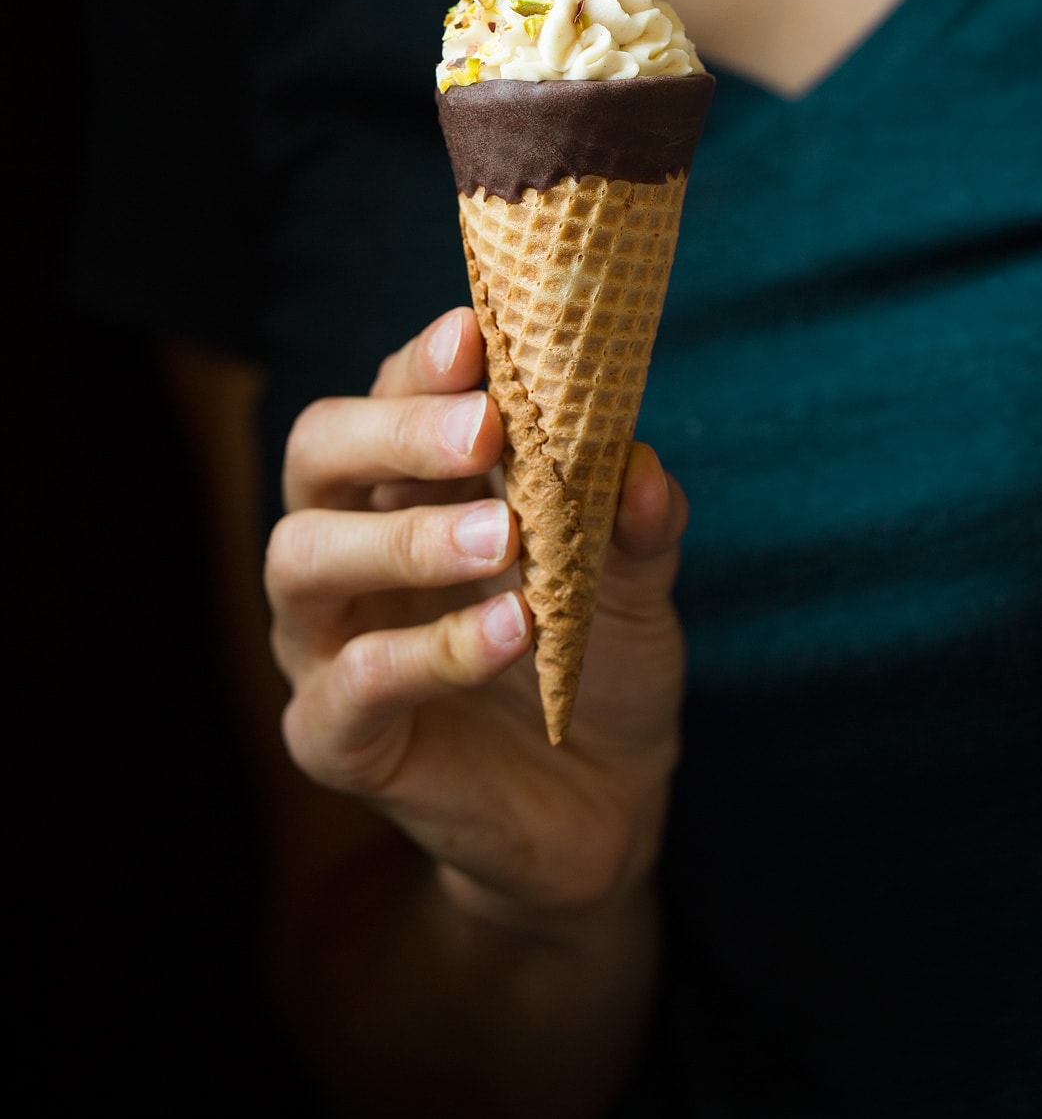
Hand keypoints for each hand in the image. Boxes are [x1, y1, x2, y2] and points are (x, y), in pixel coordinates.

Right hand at [266, 305, 687, 930]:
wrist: (599, 805)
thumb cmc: (598, 663)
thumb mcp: (633, 582)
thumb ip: (634, 522)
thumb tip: (640, 461)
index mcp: (406, 489)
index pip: (386, 398)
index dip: (423, 364)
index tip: (479, 335)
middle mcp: (347, 550)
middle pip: (316, 456)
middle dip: (395, 431)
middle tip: (485, 430)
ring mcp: (327, 642)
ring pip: (304, 559)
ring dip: (405, 537)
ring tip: (504, 539)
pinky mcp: (334, 736)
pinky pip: (354, 683)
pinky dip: (431, 651)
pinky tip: (512, 632)